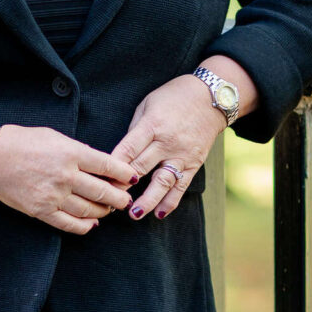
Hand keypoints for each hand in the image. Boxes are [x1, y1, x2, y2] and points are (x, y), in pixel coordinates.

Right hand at [0, 125, 136, 234]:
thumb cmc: (22, 141)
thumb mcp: (54, 136)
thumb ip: (77, 150)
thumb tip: (98, 164)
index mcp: (70, 152)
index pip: (107, 164)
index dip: (124, 173)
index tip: (133, 178)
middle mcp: (65, 175)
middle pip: (102, 191)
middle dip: (119, 197)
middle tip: (126, 199)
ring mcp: (53, 195)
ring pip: (89, 209)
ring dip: (104, 211)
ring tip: (110, 209)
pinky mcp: (41, 211)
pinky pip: (69, 223)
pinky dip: (85, 226)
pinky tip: (92, 223)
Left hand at [111, 75, 225, 220]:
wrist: (210, 98)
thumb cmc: (173, 97)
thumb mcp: (148, 104)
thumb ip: (136, 128)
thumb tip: (123, 153)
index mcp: (152, 124)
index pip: (129, 149)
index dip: (114, 165)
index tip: (101, 179)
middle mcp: (167, 142)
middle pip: (141, 167)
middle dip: (124, 185)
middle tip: (109, 199)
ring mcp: (181, 155)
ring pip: (162, 182)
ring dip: (147, 200)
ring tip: (133, 214)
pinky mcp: (194, 164)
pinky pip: (181, 186)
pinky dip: (170, 202)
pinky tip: (158, 214)